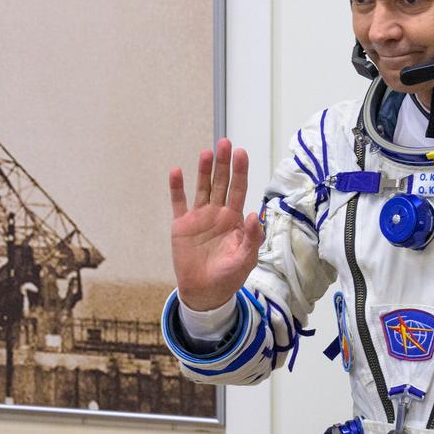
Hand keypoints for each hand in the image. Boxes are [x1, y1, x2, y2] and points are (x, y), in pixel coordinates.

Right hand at [169, 138, 262, 310]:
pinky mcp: (181, 225)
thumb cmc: (230, 275)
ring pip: (202, 188)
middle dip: (223, 163)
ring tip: (207, 152)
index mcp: (235, 219)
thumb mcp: (246, 258)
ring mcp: (199, 217)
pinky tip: (177, 171)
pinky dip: (177, 188)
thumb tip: (255, 215)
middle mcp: (218, 213)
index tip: (241, 153)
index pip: (239, 189)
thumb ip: (252, 237)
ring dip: (203, 170)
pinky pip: (178, 203)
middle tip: (225, 143)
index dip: (240, 171)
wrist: (205, 291)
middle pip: (221, 183)